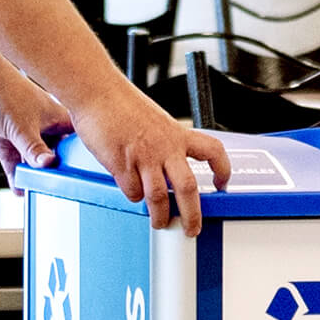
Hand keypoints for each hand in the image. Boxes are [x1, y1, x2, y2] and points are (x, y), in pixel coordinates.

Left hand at [0, 63, 71, 182]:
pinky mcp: (7, 137)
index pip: (76, 145)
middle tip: (57, 192)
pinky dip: (15, 173)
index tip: (81, 179)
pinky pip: (14, 160)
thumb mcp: (24, 128)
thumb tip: (49, 166)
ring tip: (37, 195)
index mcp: (59, 120)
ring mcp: (26, 132)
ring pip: (33, 159)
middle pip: (55, 155)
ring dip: (32, 175)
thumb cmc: (5, 93)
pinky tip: (19, 188)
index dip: (79, 161)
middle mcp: (46, 127)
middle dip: (54, 173)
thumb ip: (35, 150)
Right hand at [59, 80, 231, 236]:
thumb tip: (167, 167)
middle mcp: (164, 147)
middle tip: (192, 228)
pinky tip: (133, 195)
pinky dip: (134, 197)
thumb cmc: (121, 103)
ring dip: (161, 215)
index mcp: (177, 134)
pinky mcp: (121, 164)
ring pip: (158, 196)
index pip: (212, 151)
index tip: (223, 184)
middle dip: (192, 213)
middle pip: (188, 187)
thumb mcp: (155, 120)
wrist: (96, 91)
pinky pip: (132, 191)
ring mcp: (143, 157)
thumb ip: (165, 143)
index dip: (223, 169)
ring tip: (161, 223)